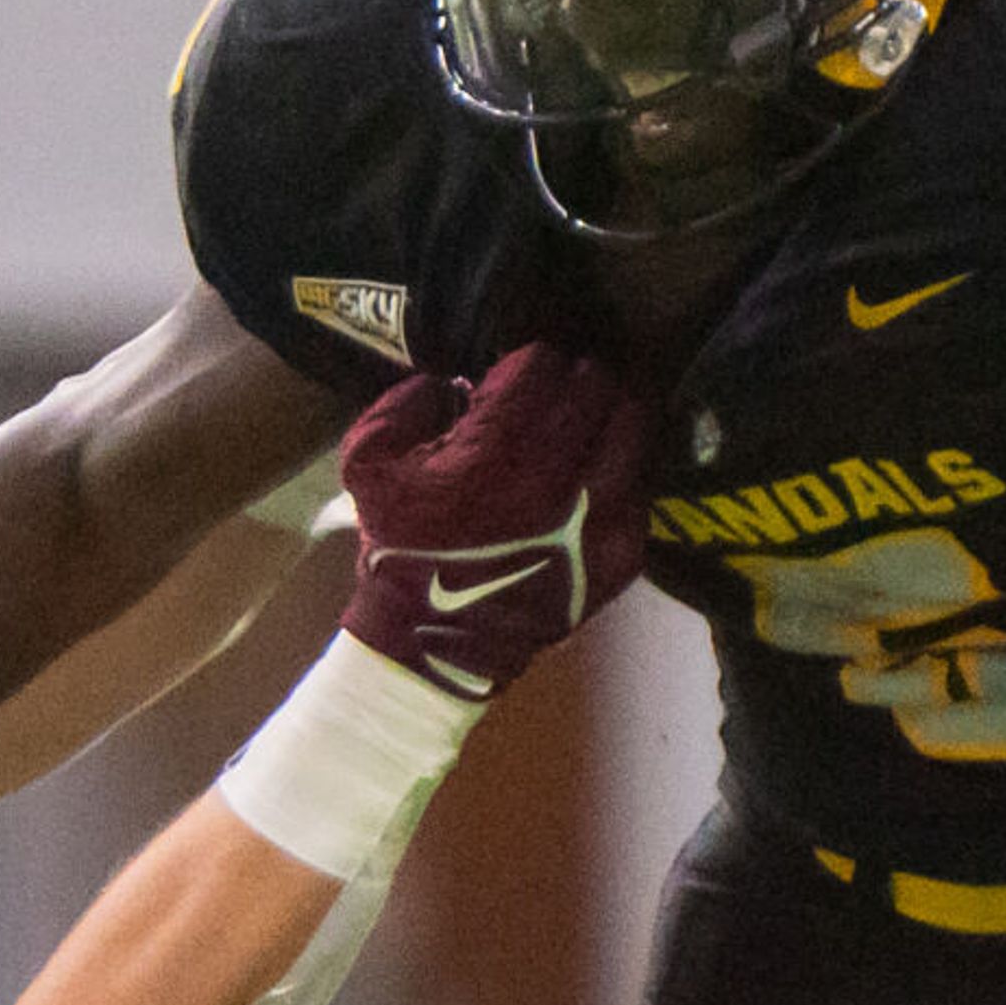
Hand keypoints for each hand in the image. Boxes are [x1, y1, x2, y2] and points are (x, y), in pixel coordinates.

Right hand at [335, 344, 652, 699]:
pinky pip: (640, 486)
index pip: (543, 366)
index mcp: (495, 450)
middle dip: (575, 378)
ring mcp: (599, 517)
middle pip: (598, 387)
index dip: (529, 360)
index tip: (516, 372)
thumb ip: (404, 403)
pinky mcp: (621, 554)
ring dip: (609, 415)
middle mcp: (559, 478)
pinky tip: (595, 476)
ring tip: (588, 420)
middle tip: (558, 388)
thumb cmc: (400, 551)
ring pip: (633, 428)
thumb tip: (453, 378)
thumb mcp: (365, 464)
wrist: (433, 644)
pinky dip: (619, 471)